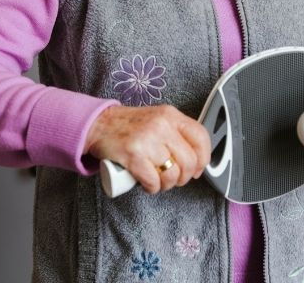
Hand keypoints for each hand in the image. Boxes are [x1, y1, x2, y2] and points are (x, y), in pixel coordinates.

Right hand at [85, 104, 210, 193]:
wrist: (100, 124)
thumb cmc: (130, 126)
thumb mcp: (158, 119)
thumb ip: (176, 132)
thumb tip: (196, 158)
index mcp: (171, 115)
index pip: (201, 137)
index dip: (203, 158)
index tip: (197, 168)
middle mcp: (161, 125)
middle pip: (189, 160)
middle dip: (184, 177)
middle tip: (174, 178)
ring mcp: (147, 139)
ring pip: (172, 174)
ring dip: (167, 184)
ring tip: (158, 180)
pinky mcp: (133, 155)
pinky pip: (153, 181)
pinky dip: (152, 188)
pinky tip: (147, 183)